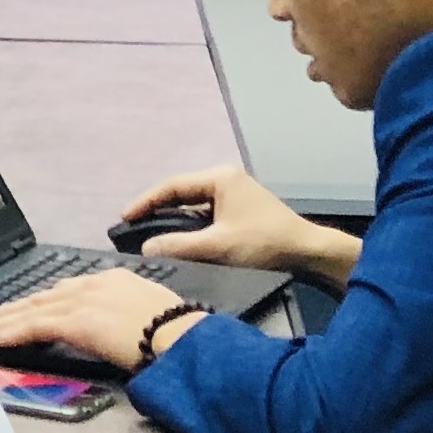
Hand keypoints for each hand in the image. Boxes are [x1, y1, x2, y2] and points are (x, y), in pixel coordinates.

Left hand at [0, 268, 196, 375]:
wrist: (183, 336)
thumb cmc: (178, 332)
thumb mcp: (151, 312)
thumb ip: (127, 314)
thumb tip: (118, 327)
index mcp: (111, 280)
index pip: (66, 291)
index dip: (40, 302)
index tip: (23, 309)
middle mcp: (93, 284)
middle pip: (43, 297)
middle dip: (13, 308)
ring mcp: (83, 301)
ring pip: (32, 310)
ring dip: (3, 320)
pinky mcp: (77, 321)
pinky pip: (35, 326)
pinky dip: (11, 331)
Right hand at [115, 164, 347, 282]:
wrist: (308, 254)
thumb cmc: (264, 243)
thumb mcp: (218, 246)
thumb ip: (179, 245)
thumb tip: (146, 247)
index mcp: (219, 178)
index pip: (172, 185)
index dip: (145, 201)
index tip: (124, 217)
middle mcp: (225, 180)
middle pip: (180, 192)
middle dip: (156, 210)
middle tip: (133, 227)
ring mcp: (234, 195)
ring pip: (193, 205)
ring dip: (173, 220)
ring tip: (149, 235)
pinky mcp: (239, 211)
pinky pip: (205, 215)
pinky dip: (189, 226)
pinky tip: (177, 241)